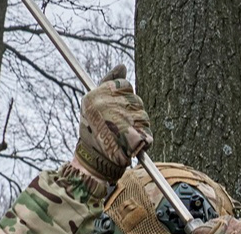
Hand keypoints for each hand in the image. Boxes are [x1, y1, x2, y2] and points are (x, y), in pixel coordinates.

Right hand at [72, 65, 151, 182]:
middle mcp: (109, 105)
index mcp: (97, 95)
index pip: (124, 86)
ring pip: (142, 115)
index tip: (115, 112)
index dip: (123, 99)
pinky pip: (147, 132)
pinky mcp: (133, 136)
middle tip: (117, 127)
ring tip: (123, 137)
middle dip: (131, 113)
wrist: (94, 161)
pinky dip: (143, 139)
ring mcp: (122, 121)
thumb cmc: (93, 131)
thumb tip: (123, 66)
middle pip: (135, 100)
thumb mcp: (94, 103)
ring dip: (138, 126)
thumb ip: (109, 81)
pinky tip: (131, 145)